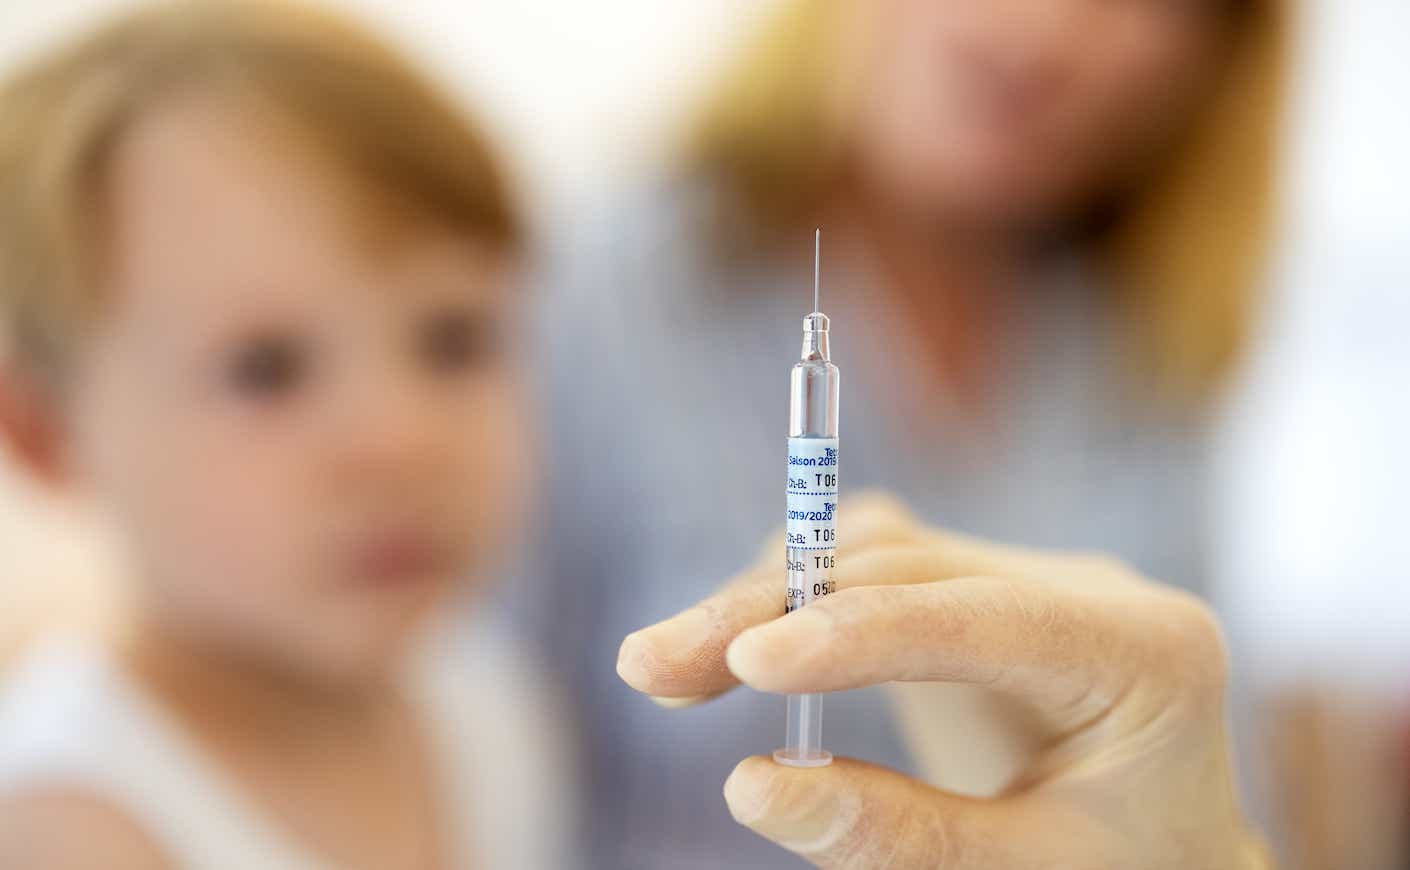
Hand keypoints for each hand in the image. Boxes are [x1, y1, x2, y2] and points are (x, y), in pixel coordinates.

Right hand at [617, 494, 1271, 868]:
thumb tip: (750, 785)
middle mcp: (1088, 590)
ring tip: (664, 666)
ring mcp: (1031, 581)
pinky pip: (874, 570)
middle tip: (651, 667)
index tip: (743, 664)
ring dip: (763, 596)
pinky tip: (732, 643)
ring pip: (874, 549)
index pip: (979, 615)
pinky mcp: (979, 592)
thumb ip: (900, 835)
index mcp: (1144, 652)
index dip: (853, 631)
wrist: (1168, 862)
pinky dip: (795, 600)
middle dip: (770, 610)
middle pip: (905, 565)